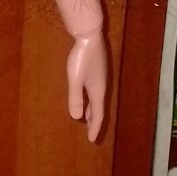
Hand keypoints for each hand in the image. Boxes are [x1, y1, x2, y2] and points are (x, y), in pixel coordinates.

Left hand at [66, 27, 106, 142]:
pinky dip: (90, 100)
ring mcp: (100, 78)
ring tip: (86, 118)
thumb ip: (75, 98)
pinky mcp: (96, 71)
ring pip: (96, 99)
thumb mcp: (75, 79)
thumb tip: (76, 117)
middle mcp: (101, 87)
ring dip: (92, 110)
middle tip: (91, 132)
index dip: (95, 127)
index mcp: (98, 91)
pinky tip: (84, 97)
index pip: (98, 114)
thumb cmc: (82, 58)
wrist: (90, 35)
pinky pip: (94, 92)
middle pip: (99, 108)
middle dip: (94, 121)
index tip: (92, 140)